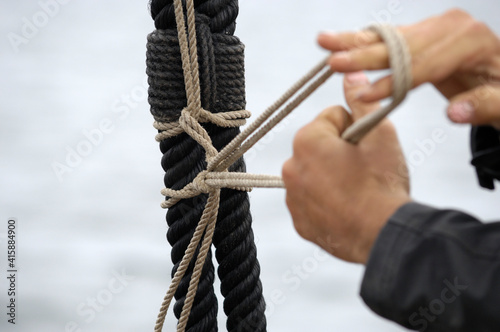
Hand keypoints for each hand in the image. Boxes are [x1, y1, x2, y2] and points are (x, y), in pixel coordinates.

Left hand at [282, 72, 410, 263]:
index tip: (366, 146)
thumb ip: (361, 101)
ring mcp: (292, 196)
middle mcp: (291, 167)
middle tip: (362, 169)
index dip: (354, 128)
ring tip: (356, 190)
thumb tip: (350, 74)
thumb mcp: (379, 135)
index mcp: (307, 140)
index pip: (332, 118)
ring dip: (330, 175)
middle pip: (319, 146)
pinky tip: (346, 207)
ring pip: (314, 173)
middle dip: (338, 151)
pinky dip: (325, 200)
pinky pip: (311, 200)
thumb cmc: (382, 183)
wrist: (383, 236)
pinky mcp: (299, 220)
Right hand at [318, 9, 499, 127]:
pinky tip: (341, 41)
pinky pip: (389, 38)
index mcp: (470, 41)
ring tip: (324, 42)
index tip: (365, 97)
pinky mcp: (423, 34)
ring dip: (353, 41)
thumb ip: (484, 106)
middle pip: (400, 45)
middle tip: (334, 63)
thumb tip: (455, 112)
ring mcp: (435, 27)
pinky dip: (363, 41)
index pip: (423, 64)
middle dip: (364, 56)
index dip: (393, 82)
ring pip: (389, 37)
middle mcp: (450, 27)